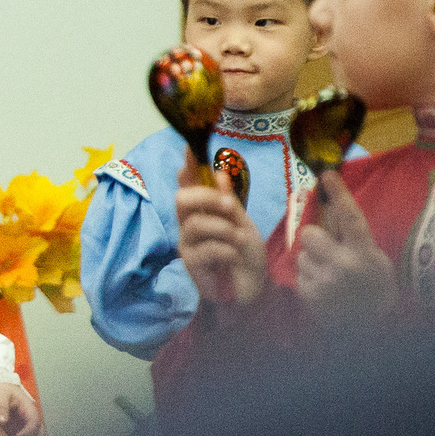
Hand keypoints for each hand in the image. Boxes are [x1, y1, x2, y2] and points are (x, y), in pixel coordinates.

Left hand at [0, 381, 47, 435]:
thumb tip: (1, 421)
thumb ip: (0, 406)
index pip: (34, 422)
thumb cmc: (1, 391)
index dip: (29, 432)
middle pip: (40, 435)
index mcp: (28, 409)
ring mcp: (29, 428)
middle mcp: (32, 420)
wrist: (2, 391)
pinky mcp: (24, 434)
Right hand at [174, 149, 265, 305]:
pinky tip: (234, 258)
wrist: (252, 288)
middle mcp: (190, 224)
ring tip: (240, 241)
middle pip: (182, 199)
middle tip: (230, 207)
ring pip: (195, 224)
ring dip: (224, 230)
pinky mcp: (191, 263)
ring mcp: (188, 243)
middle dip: (207, 198)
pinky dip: (226, 251)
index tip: (190, 147)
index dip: (189, 166)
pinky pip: (205, 248)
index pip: (190, 184)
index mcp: (204, 211)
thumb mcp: (244, 224)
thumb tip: (220, 173)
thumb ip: (229, 202)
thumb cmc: (246, 256)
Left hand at [295, 170, 397, 328]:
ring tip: (331, 276)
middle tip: (329, 251)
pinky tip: (325, 289)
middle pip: (310, 233)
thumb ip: (354, 235)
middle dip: (316, 238)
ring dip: (312, 261)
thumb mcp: (374, 257)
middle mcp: (344, 265)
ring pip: (302, 254)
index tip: (327, 174)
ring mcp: (325, 281)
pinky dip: (309, 278)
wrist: (372, 325)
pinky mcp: (310, 295)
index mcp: (365, 253)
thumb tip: (331, 205)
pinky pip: (299, 273)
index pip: (350, 216)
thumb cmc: (374, 285)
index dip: (339, 193)